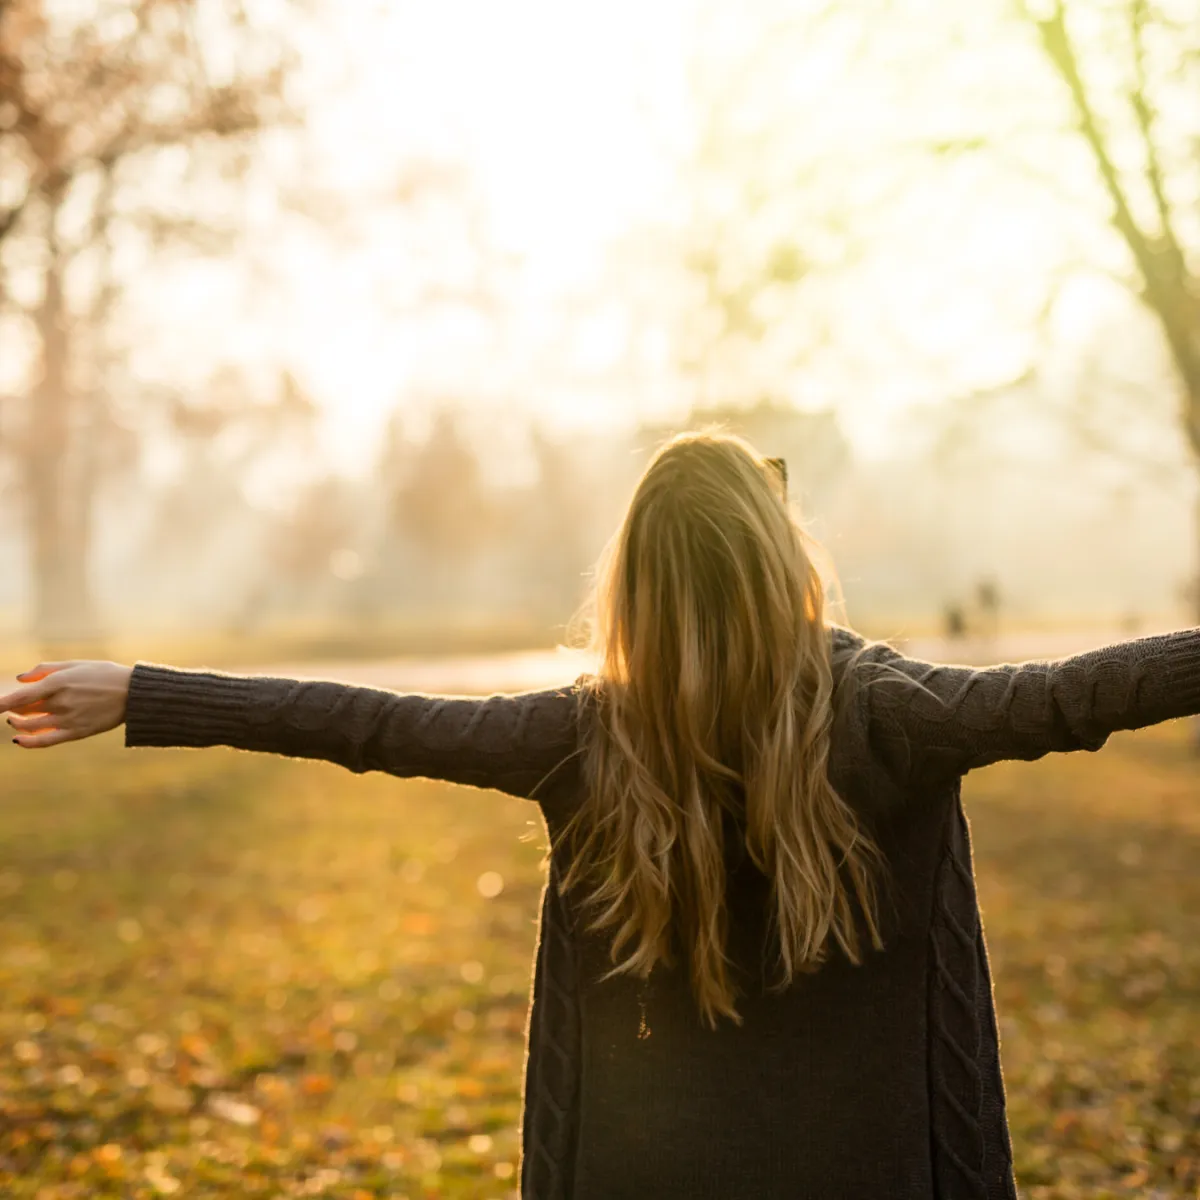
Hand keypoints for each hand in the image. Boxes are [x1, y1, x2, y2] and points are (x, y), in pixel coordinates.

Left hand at [1, 661, 133, 747]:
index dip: (2, 703)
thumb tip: (20, 678)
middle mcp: (61, 701)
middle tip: (12, 708)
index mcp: (60, 682)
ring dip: (17, 724)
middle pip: (24, 710)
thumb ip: (46, 669)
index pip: (21, 696)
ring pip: (31, 727)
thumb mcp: (77, 664)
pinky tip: (19, 739)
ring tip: (15, 721)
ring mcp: (68, 719)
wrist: (134, 693)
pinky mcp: (76, 732)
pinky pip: (45, 741)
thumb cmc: (105, 674)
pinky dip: (28, 742)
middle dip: (12, 710)